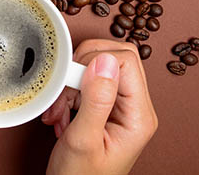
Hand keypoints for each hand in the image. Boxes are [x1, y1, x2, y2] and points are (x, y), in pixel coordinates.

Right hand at [41, 40, 158, 174]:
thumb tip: (104, 59)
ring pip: (100, 67)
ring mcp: (121, 108)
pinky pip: (89, 82)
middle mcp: (135, 108)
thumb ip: (96, 99)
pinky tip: (61, 113)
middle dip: (82, 67)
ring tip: (60, 109)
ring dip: (72, 82)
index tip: (72, 80)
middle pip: (116, 58)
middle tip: (65, 89)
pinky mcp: (106, 108)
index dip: (95, 61)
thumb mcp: (83, 140)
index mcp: (139, 115)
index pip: (126, 61)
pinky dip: (69, 92)